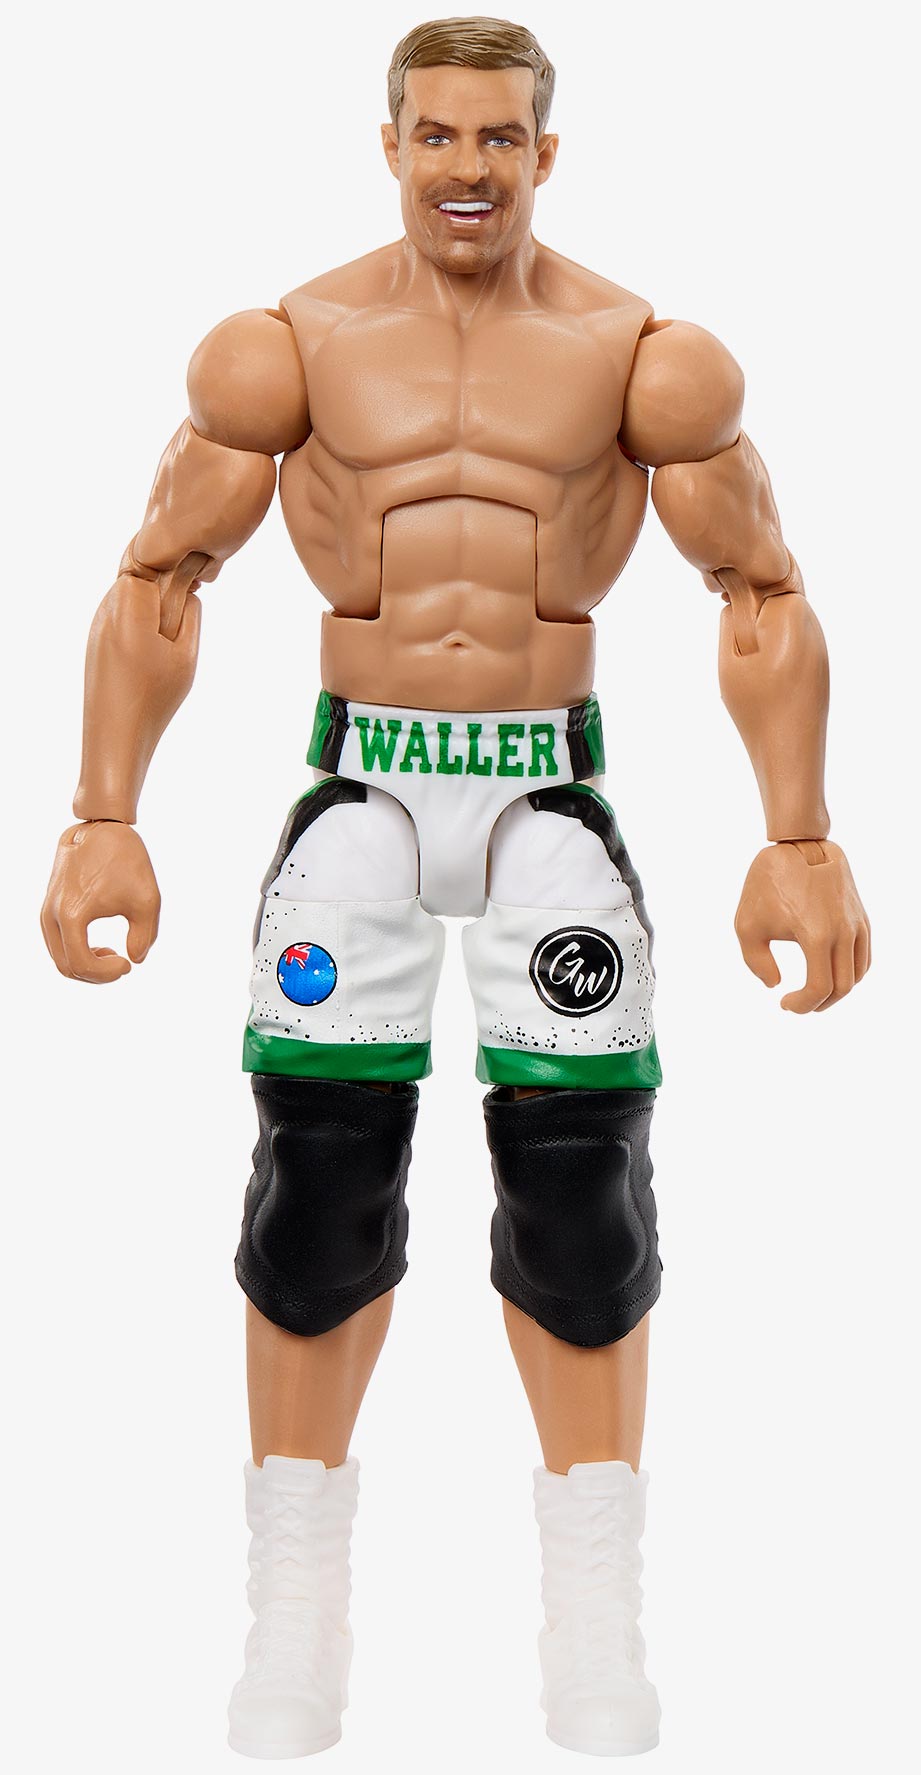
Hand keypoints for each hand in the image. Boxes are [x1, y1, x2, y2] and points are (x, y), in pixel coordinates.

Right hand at [41, 821, 160, 982]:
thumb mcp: (147, 899)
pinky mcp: (49, 907)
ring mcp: (46, 911)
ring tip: (112, 955)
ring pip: (59, 958)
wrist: (101, 828)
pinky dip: (76, 953)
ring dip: (85, 966)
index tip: (128, 964)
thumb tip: (135, 960)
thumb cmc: (126, 860)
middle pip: (66, 967)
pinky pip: (57, 944)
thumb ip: (144, 936)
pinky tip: (100, 947)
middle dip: (96, 975)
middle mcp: (52, 915)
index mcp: (73, 915)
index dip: (107, 974)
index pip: (82, 965)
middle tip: (122, 965)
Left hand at [734, 840, 870, 1012]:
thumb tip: (776, 985)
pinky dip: (851, 973)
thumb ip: (756, 962)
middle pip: (842, 987)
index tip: (784, 1003)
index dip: (802, 1005)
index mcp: (816, 935)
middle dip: (819, 1004)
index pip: (819, 988)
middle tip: (798, 1004)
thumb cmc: (768, 883)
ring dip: (837, 990)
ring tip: (814, 993)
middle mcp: (843, 932)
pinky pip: (864, 956)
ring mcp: (856, 924)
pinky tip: (830, 973)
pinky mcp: (860, 916)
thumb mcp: (747, 924)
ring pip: (858, 974)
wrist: (797, 844)